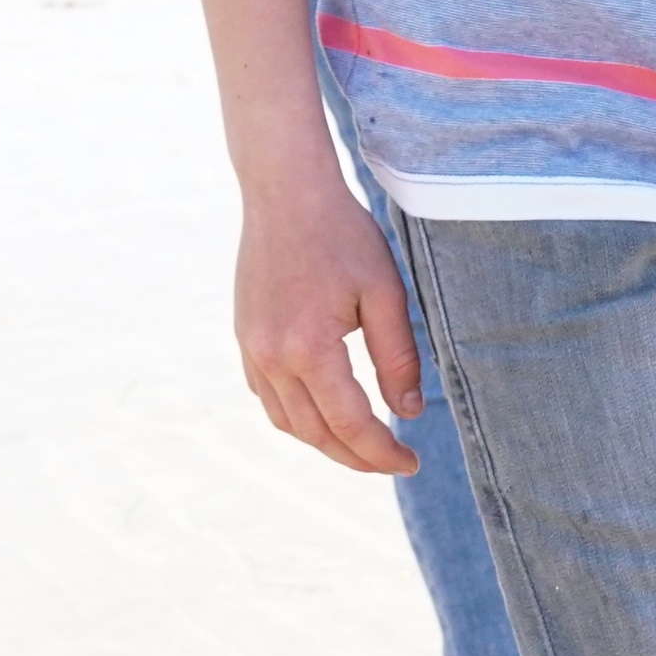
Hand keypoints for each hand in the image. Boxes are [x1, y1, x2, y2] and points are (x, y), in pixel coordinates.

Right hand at [230, 171, 424, 473]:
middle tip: (393, 462)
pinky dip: (297, 417)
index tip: (411, 463)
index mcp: (309, 347)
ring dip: (325, 442)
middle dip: (356, 457)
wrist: (285, 192)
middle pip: (316, 433)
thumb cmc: (342, 235)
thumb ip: (398, 358)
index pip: (350, 423)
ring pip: (287, 422)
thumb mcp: (385, 293)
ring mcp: (251, 349)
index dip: (382, 453)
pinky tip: (324, 413)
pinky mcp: (244, 338)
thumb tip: (409, 412)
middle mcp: (272, 357)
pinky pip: (268, 397)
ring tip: (362, 445)